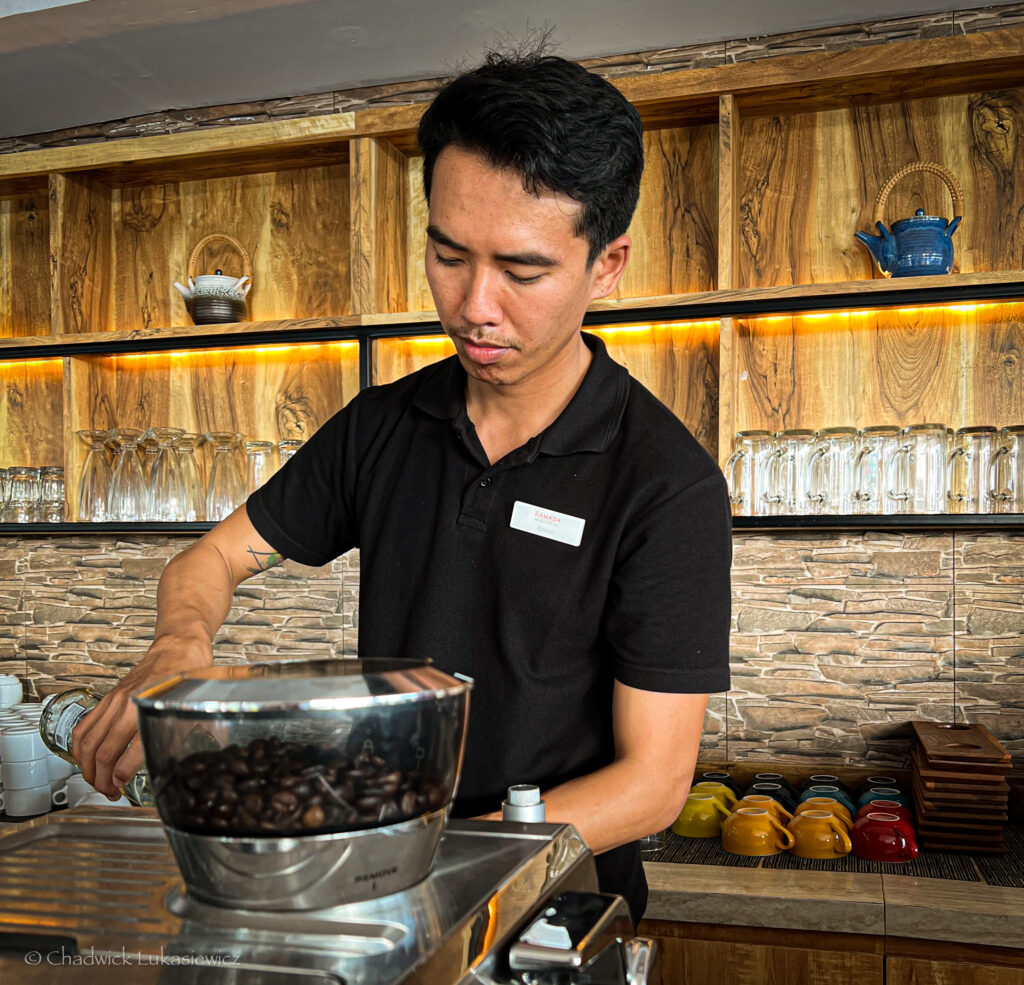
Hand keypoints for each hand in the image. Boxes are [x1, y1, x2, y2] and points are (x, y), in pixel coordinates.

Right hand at [72, 634, 211, 797]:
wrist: (178, 649)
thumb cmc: (187, 678)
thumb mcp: (190, 711)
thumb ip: (176, 737)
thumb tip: (169, 765)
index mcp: (150, 711)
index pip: (130, 753)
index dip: (122, 777)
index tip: (124, 787)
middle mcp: (128, 706)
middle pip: (102, 752)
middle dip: (102, 779)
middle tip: (111, 792)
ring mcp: (114, 701)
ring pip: (87, 742)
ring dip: (87, 768)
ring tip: (97, 782)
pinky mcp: (107, 699)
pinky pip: (84, 726)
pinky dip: (80, 748)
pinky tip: (85, 760)